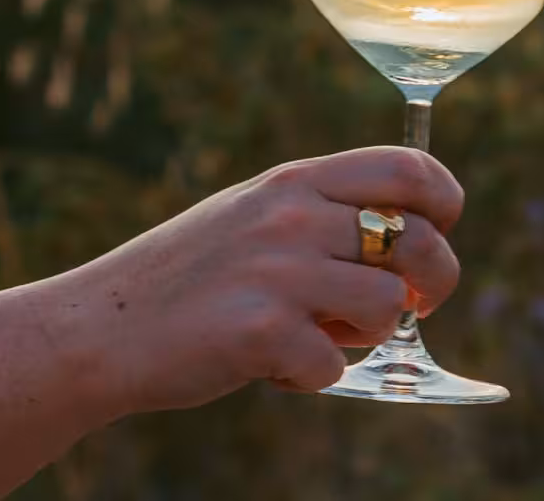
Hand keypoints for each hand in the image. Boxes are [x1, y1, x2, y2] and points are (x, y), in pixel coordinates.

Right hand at [42, 146, 463, 413]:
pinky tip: (269, 366)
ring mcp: (278, 272)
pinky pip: (335, 365)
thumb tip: (418, 248)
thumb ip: (324, 216)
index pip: (408, 167)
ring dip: (365, 335)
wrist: (98, 329)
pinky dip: (310, 377)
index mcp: (295, 181)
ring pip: (389, 307)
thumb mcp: (253, 216)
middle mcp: (291, 216)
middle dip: (435, 282)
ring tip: (314, 335)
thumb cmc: (188, 279)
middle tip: (411, 306)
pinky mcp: (261, 332)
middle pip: (420, 241)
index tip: (442, 229)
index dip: (445, 201)